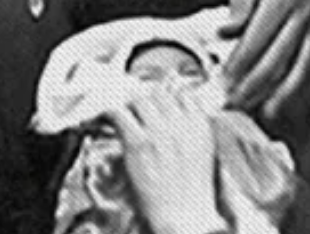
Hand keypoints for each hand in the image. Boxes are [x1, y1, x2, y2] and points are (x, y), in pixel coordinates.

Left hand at [107, 87, 225, 233]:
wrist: (184, 216)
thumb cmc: (192, 192)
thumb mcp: (202, 152)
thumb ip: (192, 127)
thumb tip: (176, 112)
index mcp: (199, 125)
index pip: (182, 93)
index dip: (167, 96)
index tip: (157, 101)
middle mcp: (180, 123)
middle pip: (157, 93)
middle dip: (146, 99)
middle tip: (136, 108)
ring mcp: (159, 131)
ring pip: (138, 99)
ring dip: (128, 105)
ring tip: (123, 114)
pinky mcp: (138, 142)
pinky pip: (119, 113)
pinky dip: (110, 112)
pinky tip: (107, 118)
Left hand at [222, 0, 309, 119]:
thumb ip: (239, 8)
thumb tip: (224, 32)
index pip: (256, 40)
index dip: (238, 65)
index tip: (222, 83)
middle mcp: (302, 17)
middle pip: (277, 59)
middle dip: (254, 86)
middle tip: (234, 105)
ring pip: (301, 69)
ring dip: (281, 95)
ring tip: (263, 115)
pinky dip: (302, 90)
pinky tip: (287, 103)